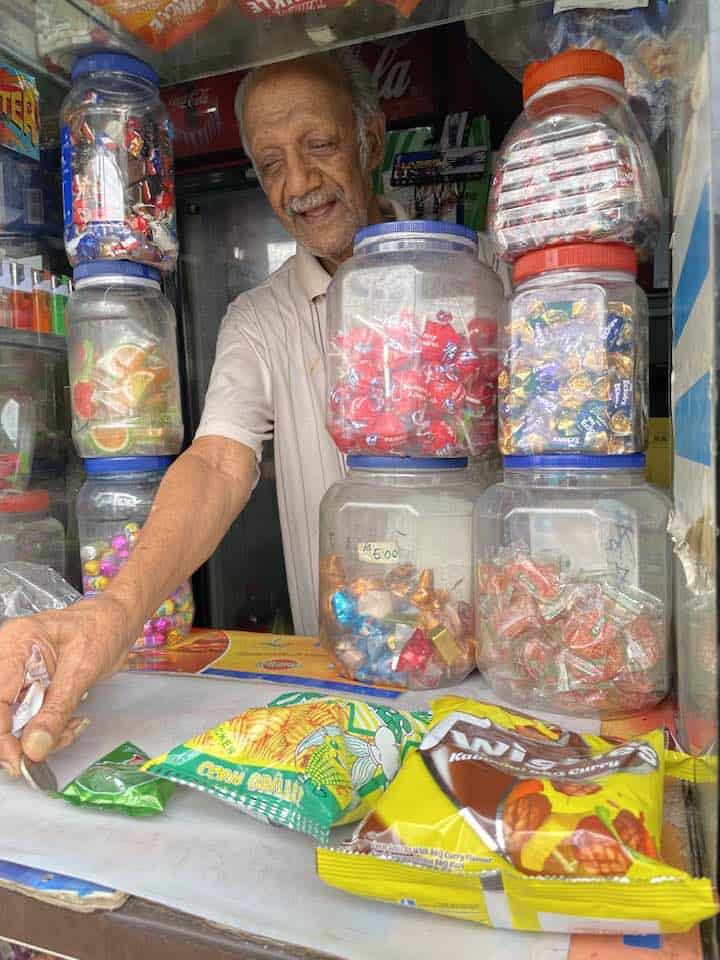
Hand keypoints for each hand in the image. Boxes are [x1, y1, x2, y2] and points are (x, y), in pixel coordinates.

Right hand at [0, 595, 132, 776]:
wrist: (118, 621)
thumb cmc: (102, 628)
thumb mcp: (81, 670)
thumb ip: (56, 710)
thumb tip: (34, 748)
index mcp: (15, 645)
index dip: (2, 735)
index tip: (20, 759)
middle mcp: (9, 659)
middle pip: (2, 713)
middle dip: (27, 737)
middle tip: (55, 742)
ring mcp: (19, 675)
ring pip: (15, 722)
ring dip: (43, 735)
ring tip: (71, 727)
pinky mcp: (31, 687)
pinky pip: (31, 718)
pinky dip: (50, 729)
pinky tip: (71, 722)